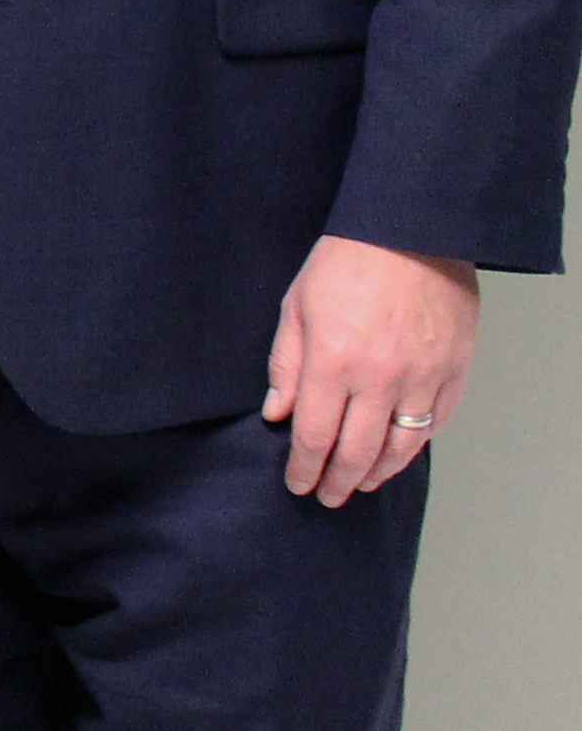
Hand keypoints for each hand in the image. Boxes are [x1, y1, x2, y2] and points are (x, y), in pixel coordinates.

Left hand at [265, 234, 477, 504]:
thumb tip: (278, 415)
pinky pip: (436, 423)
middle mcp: (380, 379)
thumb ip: (286, 366)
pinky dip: (417, 445)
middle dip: (338, 481)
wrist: (411, 233)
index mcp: (333, 363)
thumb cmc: (345, 264)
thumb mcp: (296, 308)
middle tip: (327, 497)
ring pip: (402, 447)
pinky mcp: (453, 372)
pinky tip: (399, 453)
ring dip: (378, 472)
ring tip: (361, 483)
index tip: (298, 484)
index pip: (315, 436)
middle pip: (357, 452)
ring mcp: (422, 378)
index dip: (305, 468)